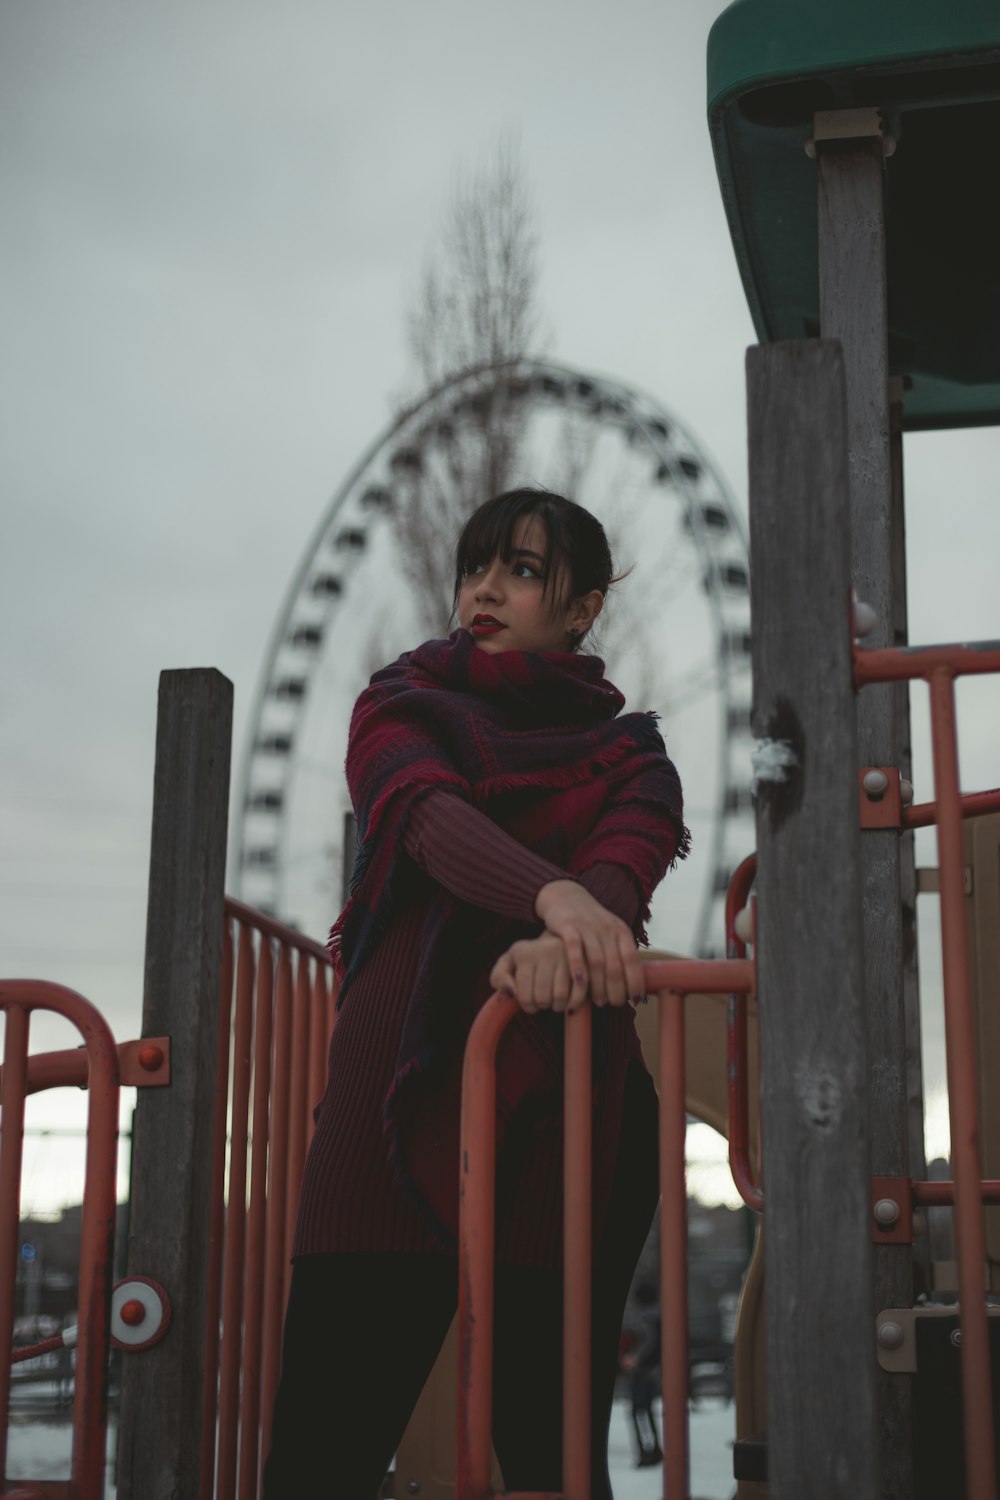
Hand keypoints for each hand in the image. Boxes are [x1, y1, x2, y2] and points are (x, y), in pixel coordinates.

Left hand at [490, 932, 575, 1014]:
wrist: (556, 939)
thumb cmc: (528, 959)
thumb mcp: (508, 963)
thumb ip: (498, 977)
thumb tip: (512, 992)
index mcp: (522, 951)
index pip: (523, 996)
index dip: (527, 1005)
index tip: (529, 1001)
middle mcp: (543, 949)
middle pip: (542, 998)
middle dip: (541, 1006)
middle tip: (542, 1001)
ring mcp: (563, 954)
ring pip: (560, 997)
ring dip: (557, 1006)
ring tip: (553, 1001)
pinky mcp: (580, 960)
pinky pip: (578, 992)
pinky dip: (572, 1004)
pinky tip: (568, 1004)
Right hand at [533, 879, 644, 1007]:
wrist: (567, 897)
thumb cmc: (591, 924)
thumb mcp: (611, 934)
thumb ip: (620, 955)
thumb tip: (633, 987)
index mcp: (621, 931)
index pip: (633, 960)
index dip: (636, 981)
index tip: (637, 999)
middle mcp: (606, 928)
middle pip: (615, 965)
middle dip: (616, 989)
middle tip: (614, 1004)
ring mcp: (587, 927)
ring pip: (596, 960)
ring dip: (598, 985)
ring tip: (598, 1001)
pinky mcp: (568, 926)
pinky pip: (574, 949)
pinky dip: (578, 966)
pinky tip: (579, 982)